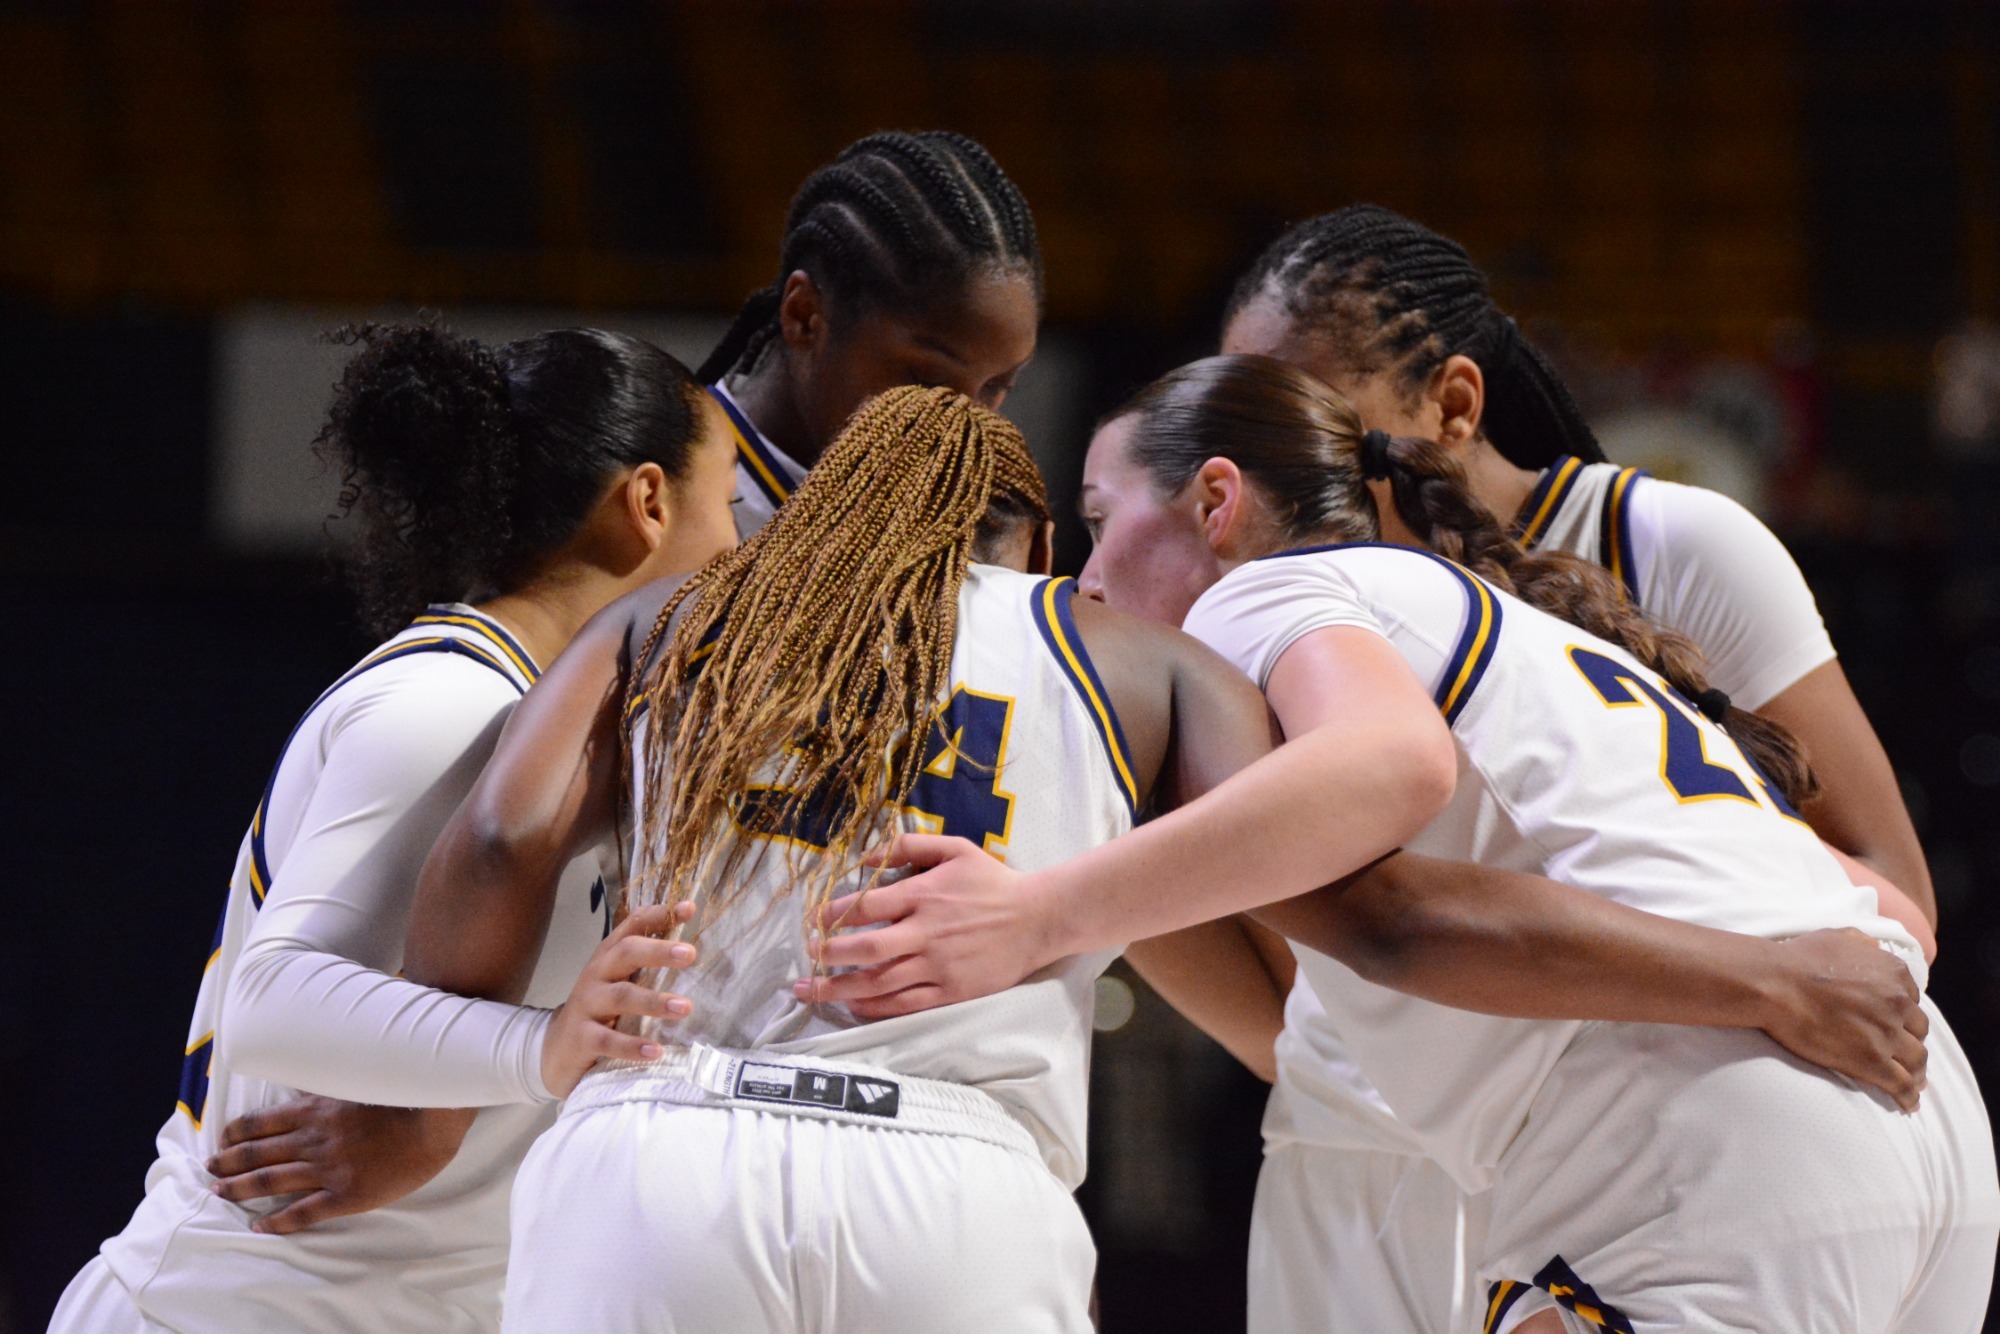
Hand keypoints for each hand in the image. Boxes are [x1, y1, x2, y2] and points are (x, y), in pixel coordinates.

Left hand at [207, 1099, 475, 1234]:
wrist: (433, 1123)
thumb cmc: (403, 1099)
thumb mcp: (359, 1081)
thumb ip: (328, 1088)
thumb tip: (303, 1082)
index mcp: (317, 1111)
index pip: (262, 1122)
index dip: (237, 1132)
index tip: (222, 1140)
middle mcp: (314, 1140)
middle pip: (258, 1152)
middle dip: (228, 1162)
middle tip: (209, 1170)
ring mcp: (328, 1169)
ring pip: (271, 1181)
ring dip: (240, 1187)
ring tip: (219, 1192)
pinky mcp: (345, 1195)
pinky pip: (303, 1212)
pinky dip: (277, 1221)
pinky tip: (260, 1227)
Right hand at [540, 901, 698, 1097]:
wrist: (555, 1052)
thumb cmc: (599, 1011)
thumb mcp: (618, 981)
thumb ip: (646, 963)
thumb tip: (690, 947)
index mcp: (609, 957)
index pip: (633, 927)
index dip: (659, 915)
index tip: (689, 908)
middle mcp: (596, 974)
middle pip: (626, 953)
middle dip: (658, 951)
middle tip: (690, 953)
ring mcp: (586, 1005)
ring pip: (621, 996)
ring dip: (654, 1001)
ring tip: (684, 1007)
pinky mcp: (581, 1039)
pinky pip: (607, 1041)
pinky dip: (632, 1046)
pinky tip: (655, 1051)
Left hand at [789, 834, 1058, 1018]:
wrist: (1037, 918)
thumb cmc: (993, 881)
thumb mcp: (955, 849)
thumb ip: (910, 847)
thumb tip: (866, 857)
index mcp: (923, 895)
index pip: (866, 907)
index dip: (832, 915)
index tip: (812, 922)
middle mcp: (925, 933)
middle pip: (865, 949)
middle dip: (828, 957)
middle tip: (804, 962)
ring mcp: (938, 966)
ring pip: (879, 982)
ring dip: (840, 988)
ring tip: (811, 992)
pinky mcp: (951, 991)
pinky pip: (905, 1004)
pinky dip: (875, 1007)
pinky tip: (853, 1007)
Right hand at [1759, 927, 1927, 1110]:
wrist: (1776, 983)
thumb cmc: (1799, 959)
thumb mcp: (1838, 937)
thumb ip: (1864, 944)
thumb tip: (1874, 949)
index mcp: (1894, 973)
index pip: (1912, 999)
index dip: (1903, 1013)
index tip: (1896, 1024)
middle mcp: (1898, 1002)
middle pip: (1918, 1030)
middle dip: (1912, 1041)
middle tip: (1905, 1053)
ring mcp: (1887, 1034)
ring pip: (1917, 1059)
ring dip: (1917, 1072)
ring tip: (1914, 1083)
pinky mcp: (1872, 1061)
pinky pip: (1901, 1084)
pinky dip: (1908, 1096)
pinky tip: (1908, 1103)